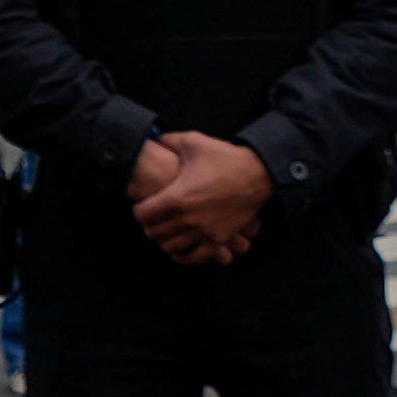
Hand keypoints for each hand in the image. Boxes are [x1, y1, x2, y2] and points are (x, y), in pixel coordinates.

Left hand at [127, 128, 268, 264]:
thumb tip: (154, 138)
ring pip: (171, 248)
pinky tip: (181, 249)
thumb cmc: (225, 158)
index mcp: (176, 198)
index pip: (143, 214)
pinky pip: (196, 257)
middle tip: (151, 218)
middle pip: (154, 234)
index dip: (138, 209)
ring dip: (164, 240)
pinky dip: (185, 256)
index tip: (141, 203)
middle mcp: (187, 220)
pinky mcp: (218, 239)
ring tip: (165, 230)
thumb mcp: (193, 142)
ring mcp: (203, 232)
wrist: (257, 174)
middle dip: (149, 225)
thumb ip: (168, 140)